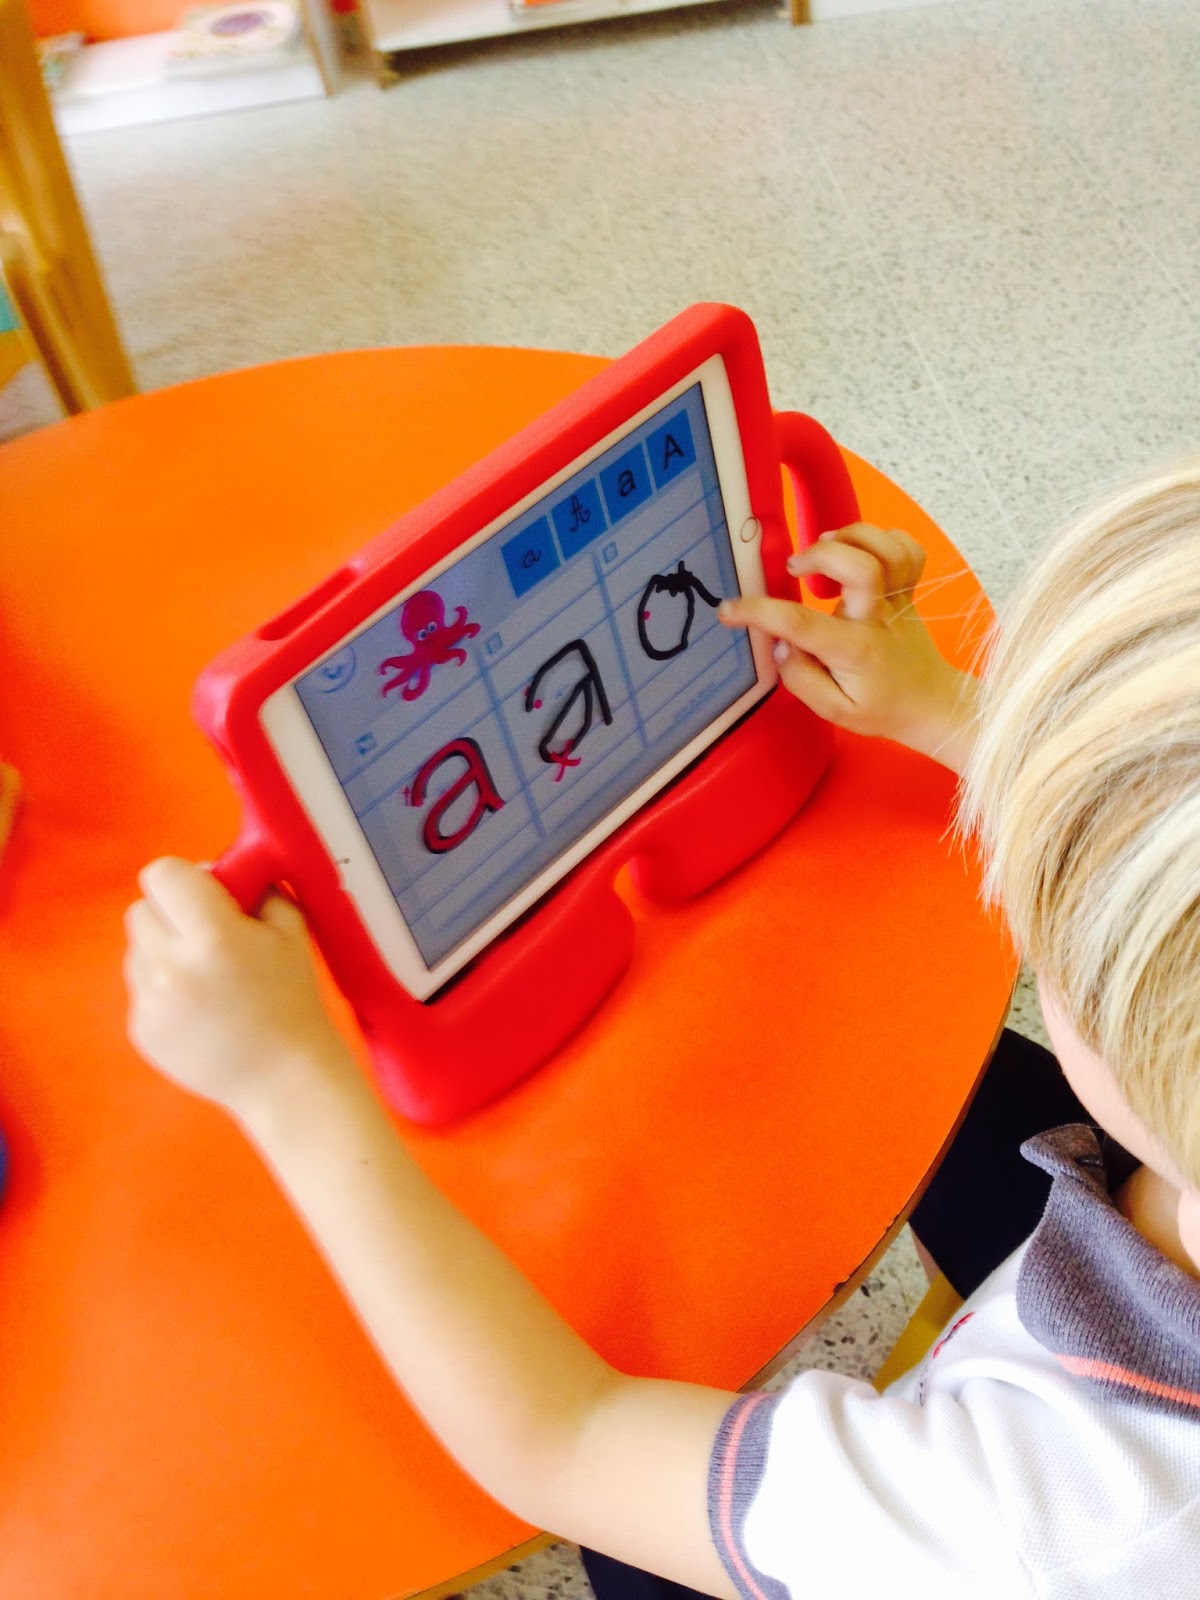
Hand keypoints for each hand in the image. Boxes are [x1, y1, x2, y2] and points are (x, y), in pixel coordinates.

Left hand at [124, 857, 347, 1116]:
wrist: (284, 1078)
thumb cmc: (294, 1000)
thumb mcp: (292, 931)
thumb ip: (257, 889)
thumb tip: (224, 870)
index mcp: (213, 936)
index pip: (162, 874)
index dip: (184, 878)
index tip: (207, 894)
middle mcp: (172, 967)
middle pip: (142, 908)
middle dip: (172, 914)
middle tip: (208, 935)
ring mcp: (151, 1002)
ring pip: (137, 949)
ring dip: (165, 950)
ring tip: (208, 979)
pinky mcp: (141, 1030)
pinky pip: (140, 987)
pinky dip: (164, 989)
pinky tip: (201, 1008)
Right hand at [720, 522, 979, 773]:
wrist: (931, 705)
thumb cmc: (880, 709)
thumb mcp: (834, 712)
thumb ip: (802, 680)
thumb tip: (781, 646)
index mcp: (854, 649)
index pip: (801, 622)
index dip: (758, 612)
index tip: (729, 610)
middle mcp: (878, 617)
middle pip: (861, 565)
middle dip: (820, 555)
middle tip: (794, 568)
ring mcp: (898, 599)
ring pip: (886, 549)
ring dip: (852, 537)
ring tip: (825, 548)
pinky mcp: (909, 590)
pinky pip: (906, 549)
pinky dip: (884, 539)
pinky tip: (862, 550)